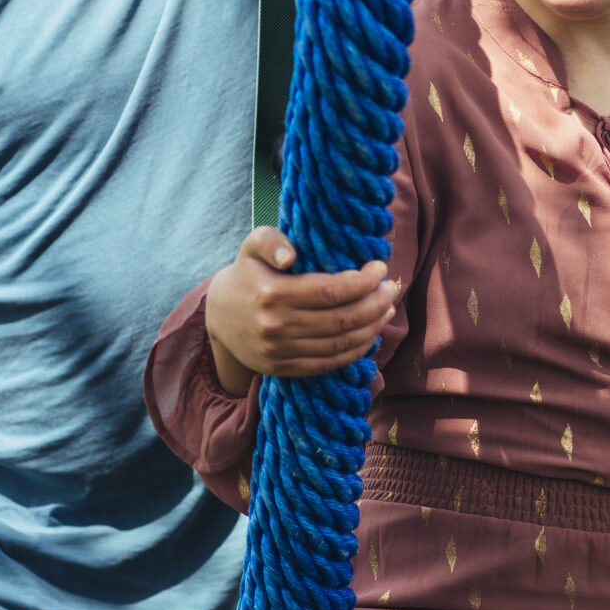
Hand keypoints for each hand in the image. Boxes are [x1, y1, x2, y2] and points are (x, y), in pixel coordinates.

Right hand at [205, 225, 398, 392]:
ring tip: (386, 309)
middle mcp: (277, 326)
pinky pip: (329, 364)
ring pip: (340, 344)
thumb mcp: (251, 247)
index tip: (380, 268)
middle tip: (391, 289)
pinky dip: (355, 351)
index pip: (331, 291)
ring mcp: (280, 352)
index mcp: (272, 293)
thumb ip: (271, 240)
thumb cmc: (246, 275)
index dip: (363, 281)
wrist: (218, 318)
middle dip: (375, 304)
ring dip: (371, 327)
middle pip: (342, 320)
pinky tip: (369, 333)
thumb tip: (292, 255)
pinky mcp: (284, 369)